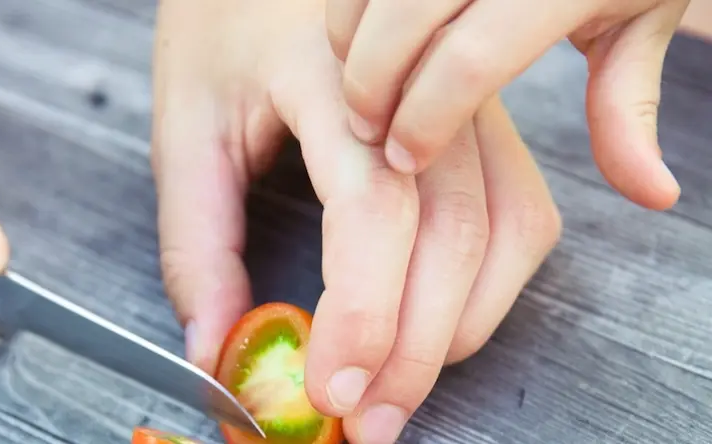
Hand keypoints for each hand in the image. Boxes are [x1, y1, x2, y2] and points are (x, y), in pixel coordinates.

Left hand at [153, 1, 559, 441]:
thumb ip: (199, 243)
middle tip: (367, 420)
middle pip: (451, 232)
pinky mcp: (476, 123)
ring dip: (459, 325)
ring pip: (503, 228)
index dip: (365, 313)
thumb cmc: (223, 23)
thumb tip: (217, 346)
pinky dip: (492, 283)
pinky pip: (519, 211)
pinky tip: (445, 318)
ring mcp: (458, 103)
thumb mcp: (187, 126)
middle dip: (414, 349)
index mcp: (329, 78)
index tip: (331, 390)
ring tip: (400, 385)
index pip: (374, 209)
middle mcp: (415, 88)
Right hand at [327, 0, 688, 209]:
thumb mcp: (640, 24)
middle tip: (369, 133)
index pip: (469, 63)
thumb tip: (653, 193)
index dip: (425, 121)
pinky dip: (349, 10)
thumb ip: (629, 108)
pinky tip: (362, 41)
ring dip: (352, 46)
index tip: (405, 159)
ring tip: (359, 89)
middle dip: (372, 88)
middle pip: (405, 24)